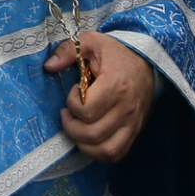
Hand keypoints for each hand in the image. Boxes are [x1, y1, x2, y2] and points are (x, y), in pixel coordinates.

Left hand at [46, 32, 156, 162]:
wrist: (145, 61)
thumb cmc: (115, 53)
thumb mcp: (90, 42)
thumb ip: (68, 51)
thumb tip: (49, 66)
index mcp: (115, 85)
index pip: (88, 110)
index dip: (72, 105)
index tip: (73, 92)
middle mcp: (127, 108)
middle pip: (93, 134)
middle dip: (72, 127)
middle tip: (67, 114)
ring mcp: (133, 123)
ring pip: (106, 150)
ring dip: (84, 144)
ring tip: (76, 128)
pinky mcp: (135, 131)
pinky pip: (118, 153)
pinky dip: (99, 153)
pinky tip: (89, 139)